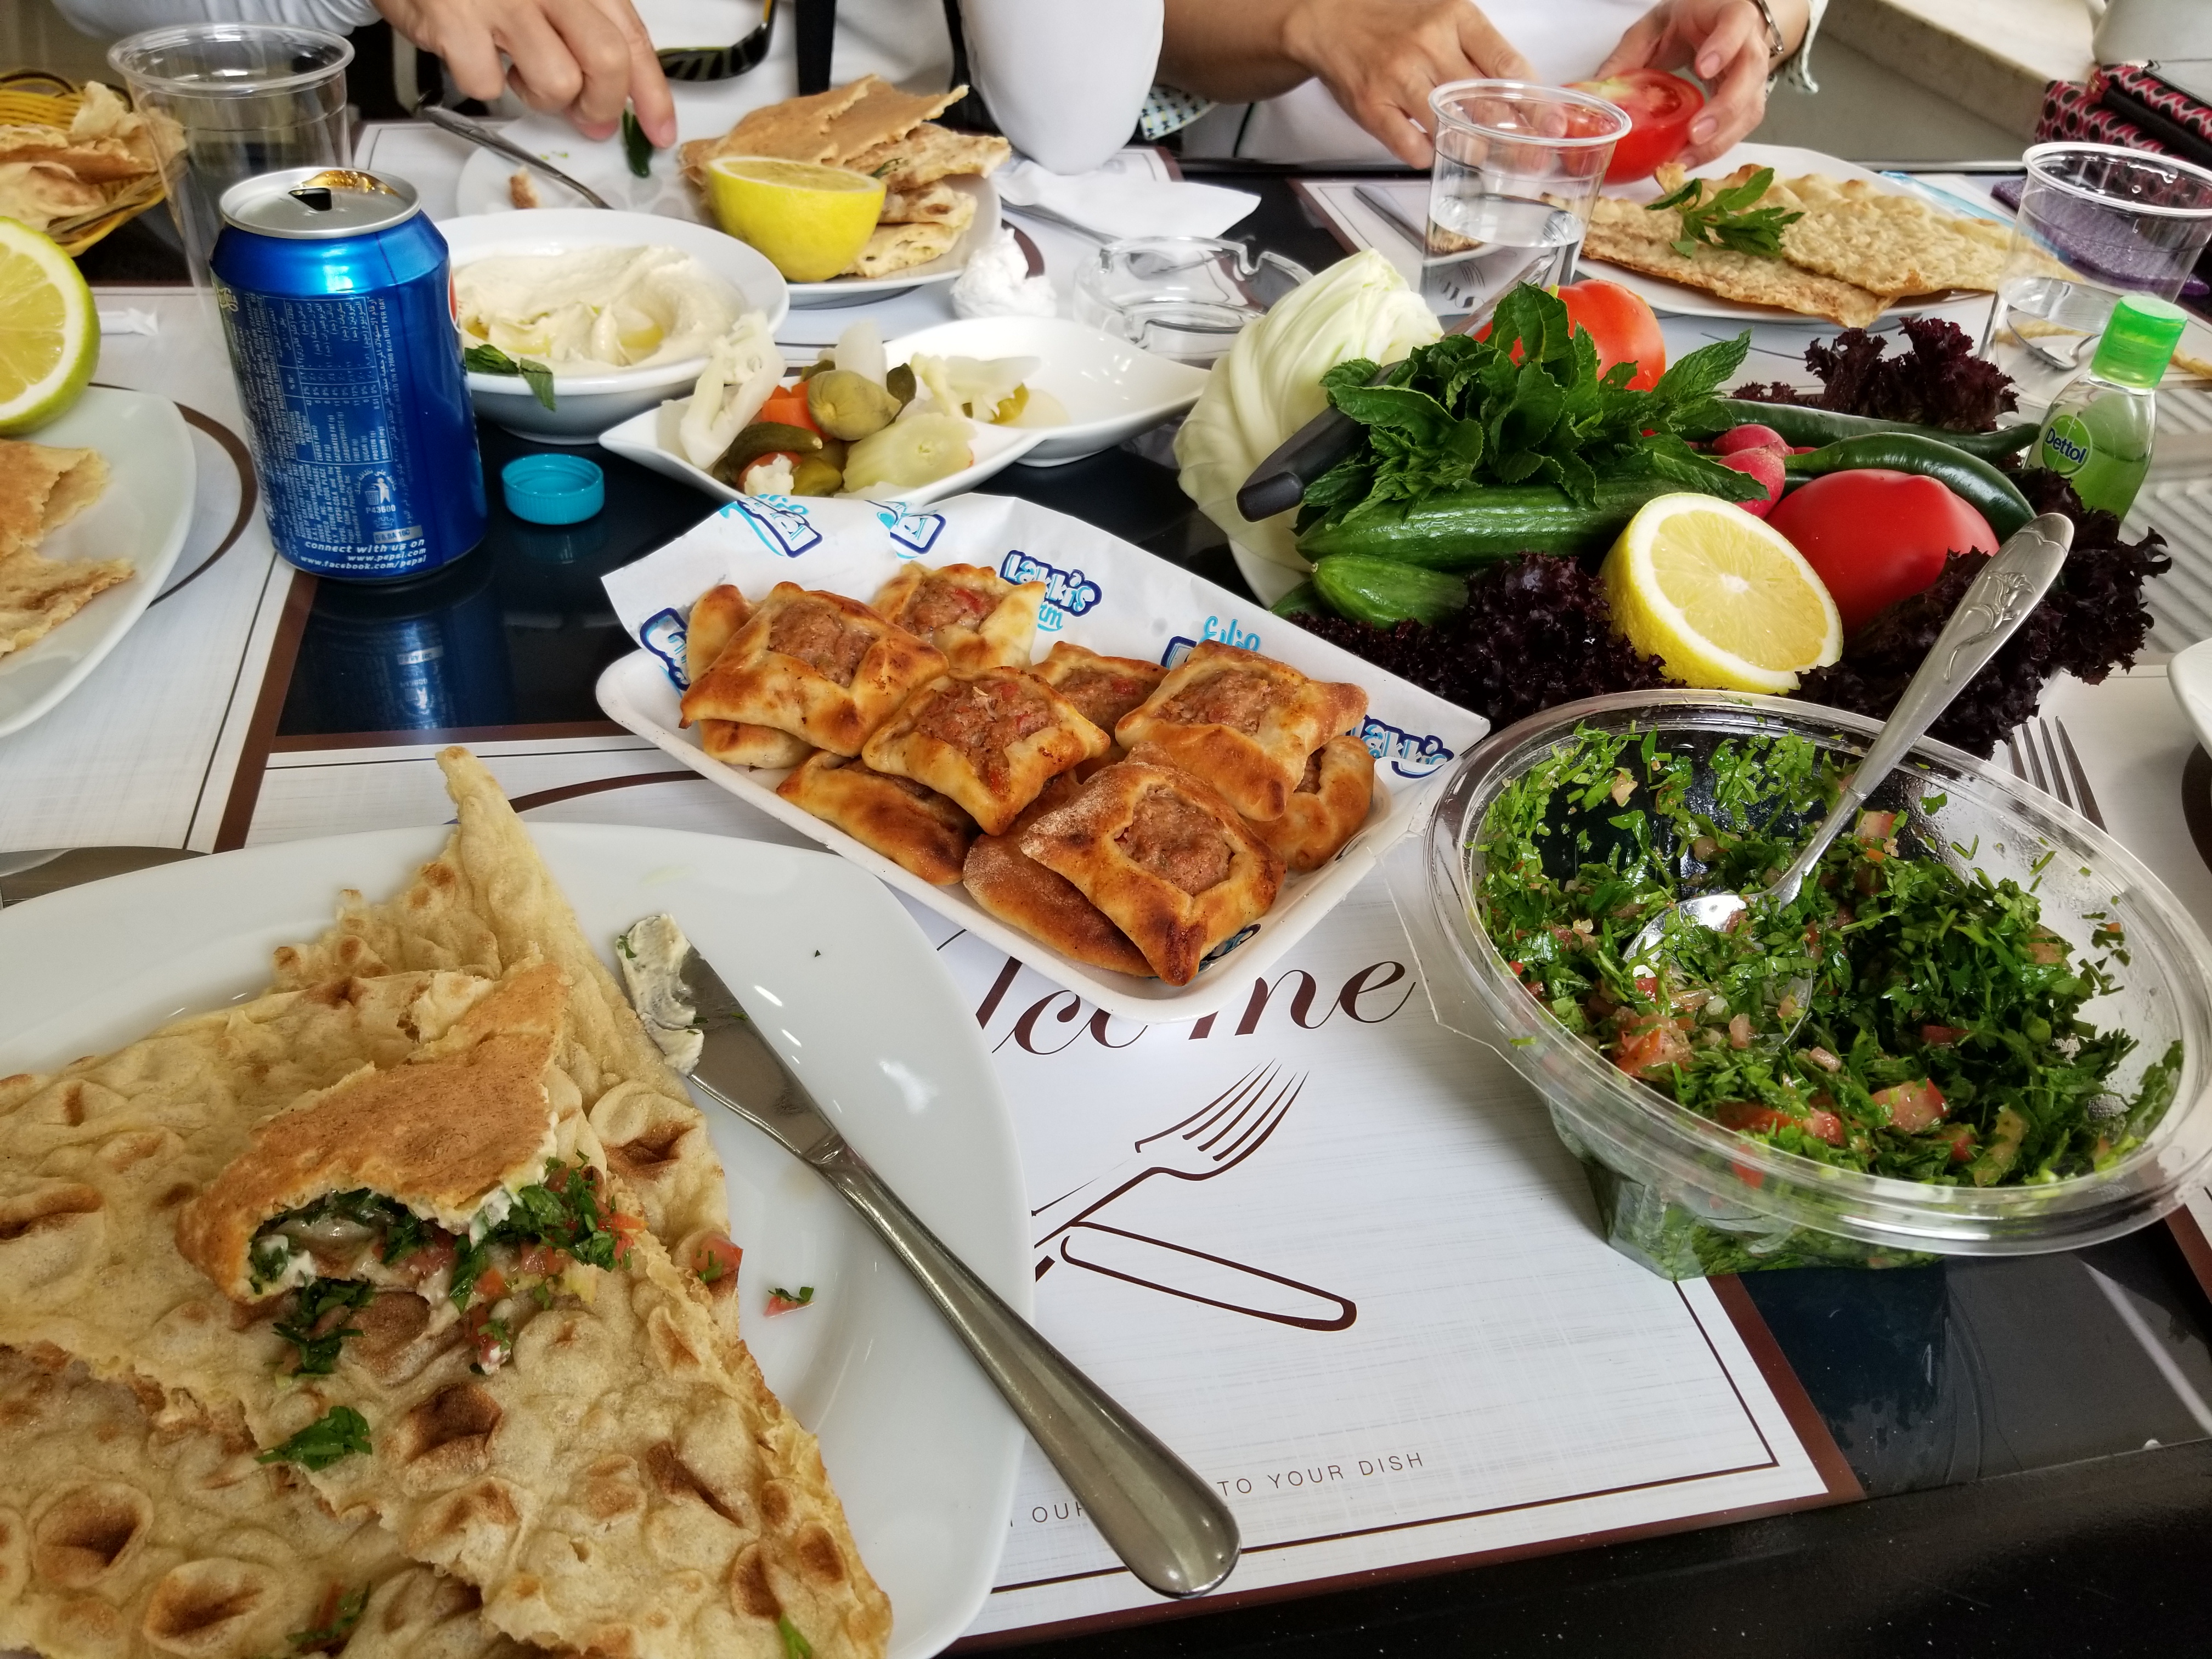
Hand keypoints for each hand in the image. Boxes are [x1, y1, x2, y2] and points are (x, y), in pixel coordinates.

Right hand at [378, 0, 675, 147]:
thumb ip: (586, 36)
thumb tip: (614, 101)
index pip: (631, 36)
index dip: (652, 93)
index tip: (660, 131)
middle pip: (606, 62)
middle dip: (602, 105)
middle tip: (587, 117)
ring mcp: (501, 1)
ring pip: (556, 82)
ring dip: (539, 96)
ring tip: (518, 70)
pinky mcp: (455, 21)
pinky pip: (488, 86)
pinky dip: (482, 82)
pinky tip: (475, 53)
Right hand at [1279, 0, 1535, 168]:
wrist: (1330, 20)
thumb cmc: (1393, 22)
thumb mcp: (1443, 18)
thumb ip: (1479, 51)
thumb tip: (1522, 96)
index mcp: (1455, 18)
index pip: (1507, 63)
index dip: (1535, 101)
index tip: (1554, 125)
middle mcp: (1428, 46)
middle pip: (1484, 102)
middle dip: (1515, 138)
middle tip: (1532, 159)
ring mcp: (1399, 78)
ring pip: (1451, 129)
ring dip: (1473, 151)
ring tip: (1485, 159)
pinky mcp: (1373, 107)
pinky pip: (1411, 147)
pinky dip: (1428, 155)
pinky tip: (1432, 150)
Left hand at [1595, 0, 1806, 166]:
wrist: (1716, 22)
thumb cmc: (1688, 21)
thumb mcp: (1654, 29)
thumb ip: (1629, 55)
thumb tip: (1596, 93)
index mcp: (1730, 14)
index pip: (1737, 24)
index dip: (1724, 46)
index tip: (1702, 69)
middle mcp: (1751, 44)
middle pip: (1750, 75)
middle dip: (1725, 109)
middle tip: (1695, 134)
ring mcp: (1754, 75)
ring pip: (1751, 108)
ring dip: (1721, 139)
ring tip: (1686, 159)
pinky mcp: (1748, 100)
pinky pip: (1741, 127)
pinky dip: (1717, 147)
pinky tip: (1690, 159)